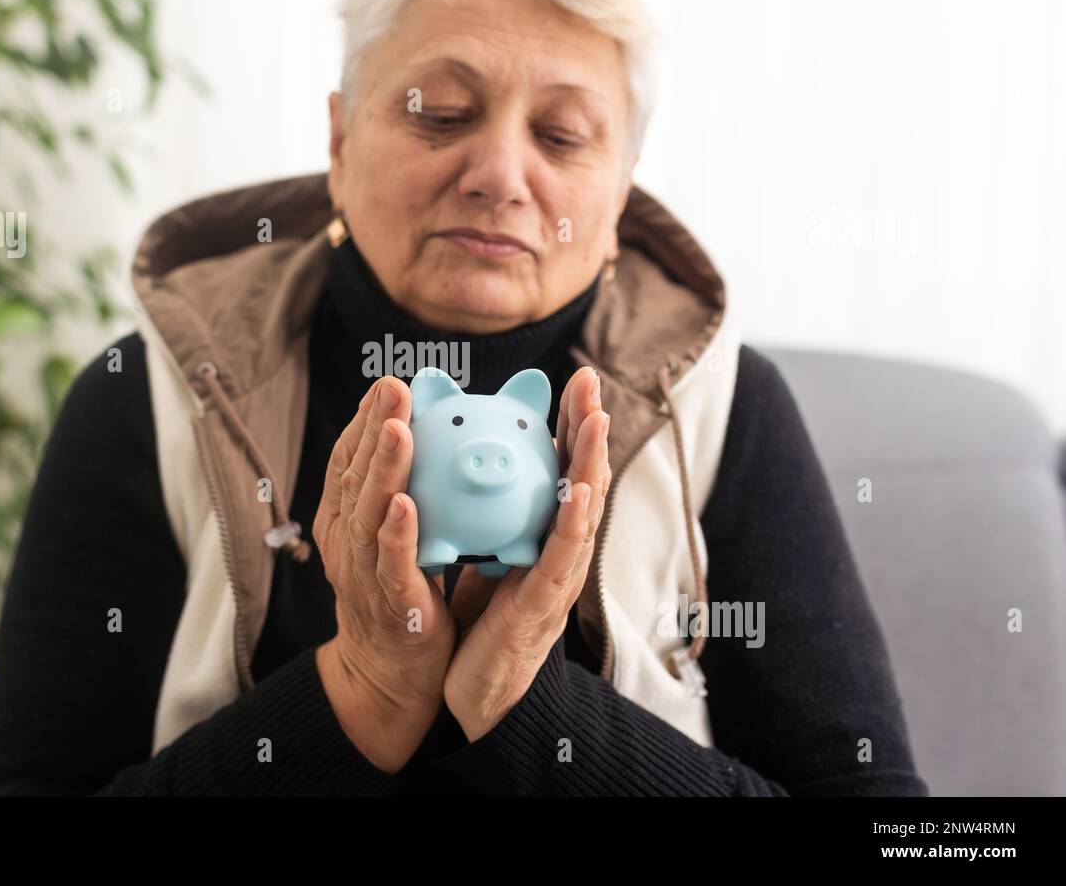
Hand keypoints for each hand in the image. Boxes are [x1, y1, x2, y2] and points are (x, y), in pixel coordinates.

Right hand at [314, 376, 456, 771]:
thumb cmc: (398, 594)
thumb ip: (405, 490)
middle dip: (372, 428)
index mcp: (344, 520)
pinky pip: (390, 565)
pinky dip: (396, 533)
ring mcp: (362, 573)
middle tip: (393, 388)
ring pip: (368, 514)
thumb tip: (430, 440)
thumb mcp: (394, 535)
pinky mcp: (389, 603)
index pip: (348, 461)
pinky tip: (407, 504)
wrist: (389, 673)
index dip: (363, 421)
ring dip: (382, 469)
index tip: (386, 384)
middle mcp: (345, 541)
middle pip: (353, 477)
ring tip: (397, 429)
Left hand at [444, 366, 610, 741]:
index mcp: (544, 533)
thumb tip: (474, 464)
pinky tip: (576, 491)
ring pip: (583, 510)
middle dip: (588, 427)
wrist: (478, 691)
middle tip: (590, 380)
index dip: (570, 424)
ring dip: (592, 462)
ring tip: (597, 418)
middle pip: (582, 476)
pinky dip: (574, 522)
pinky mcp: (546, 604)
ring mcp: (559, 576)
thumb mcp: (486, 553)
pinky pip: (561, 557)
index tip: (574, 380)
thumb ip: (491, 514)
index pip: (560, 467)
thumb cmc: (483, 622)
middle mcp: (561, 549)